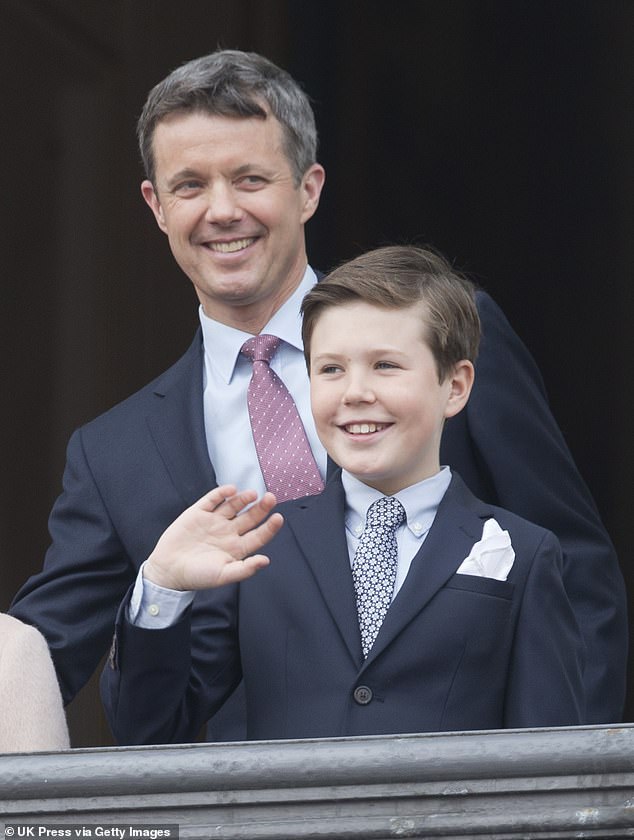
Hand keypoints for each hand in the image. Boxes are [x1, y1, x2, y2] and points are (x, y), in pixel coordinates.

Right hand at [143, 485, 283, 590]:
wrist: (168, 570)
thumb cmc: (197, 576)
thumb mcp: (223, 576)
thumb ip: (244, 569)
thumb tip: (265, 560)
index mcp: (237, 548)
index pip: (259, 535)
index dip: (269, 527)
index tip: (278, 518)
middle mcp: (228, 532)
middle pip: (250, 517)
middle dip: (261, 508)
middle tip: (271, 498)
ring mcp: (214, 521)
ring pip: (233, 505)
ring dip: (243, 499)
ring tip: (252, 494)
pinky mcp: (198, 512)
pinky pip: (212, 499)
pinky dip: (221, 493)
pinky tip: (231, 490)